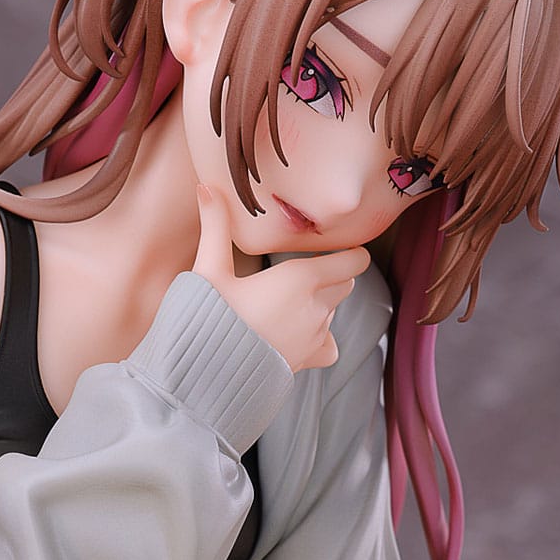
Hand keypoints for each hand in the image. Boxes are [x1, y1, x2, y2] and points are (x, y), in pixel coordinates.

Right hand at [193, 179, 368, 372]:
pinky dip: (321, 339)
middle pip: (345, 284)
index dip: (349, 255)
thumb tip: (205, 186)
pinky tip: (297, 336)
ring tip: (285, 307)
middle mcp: (317, 307)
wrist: (206, 374)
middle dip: (330, 277)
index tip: (333, 252)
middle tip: (297, 278)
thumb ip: (214, 227)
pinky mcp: (309, 360)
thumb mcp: (208, 270)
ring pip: (334, 312)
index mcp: (300, 279)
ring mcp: (315, 336)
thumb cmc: (206, 318)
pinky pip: (331, 345)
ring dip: (320, 306)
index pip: (354, 261)